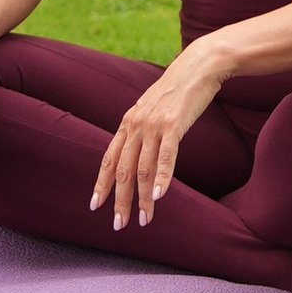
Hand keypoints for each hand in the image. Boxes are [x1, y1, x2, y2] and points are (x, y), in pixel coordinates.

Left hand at [89, 47, 224, 234]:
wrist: (197, 68)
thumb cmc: (176, 93)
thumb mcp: (151, 111)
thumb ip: (141, 131)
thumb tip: (136, 154)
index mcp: (128, 123)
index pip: (109, 159)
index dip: (101, 184)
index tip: (95, 205)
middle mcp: (135, 125)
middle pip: (123, 170)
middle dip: (119, 200)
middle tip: (119, 225)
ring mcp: (153, 125)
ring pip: (142, 169)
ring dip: (142, 198)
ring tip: (145, 219)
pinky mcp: (173, 125)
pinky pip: (165, 156)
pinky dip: (161, 177)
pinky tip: (158, 196)